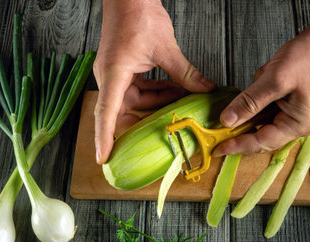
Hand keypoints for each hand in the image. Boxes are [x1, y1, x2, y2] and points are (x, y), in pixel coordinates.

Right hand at [94, 0, 215, 163]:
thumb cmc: (138, 14)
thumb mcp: (166, 48)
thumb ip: (185, 73)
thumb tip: (204, 90)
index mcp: (114, 74)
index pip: (106, 113)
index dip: (104, 138)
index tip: (104, 158)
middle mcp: (111, 77)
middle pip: (124, 111)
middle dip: (145, 120)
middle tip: (165, 130)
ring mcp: (116, 74)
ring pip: (135, 101)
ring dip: (156, 104)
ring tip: (178, 101)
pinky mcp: (124, 69)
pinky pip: (139, 89)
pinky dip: (155, 92)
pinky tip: (173, 90)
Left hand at [213, 32, 309, 155]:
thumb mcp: (275, 80)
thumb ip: (249, 102)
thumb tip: (227, 121)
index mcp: (298, 125)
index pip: (261, 142)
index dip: (237, 145)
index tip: (218, 149)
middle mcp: (297, 124)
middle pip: (261, 133)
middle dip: (244, 121)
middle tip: (220, 123)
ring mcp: (294, 113)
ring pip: (261, 116)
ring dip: (255, 99)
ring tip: (264, 77)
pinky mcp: (289, 101)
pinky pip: (267, 103)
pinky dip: (260, 92)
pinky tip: (267, 74)